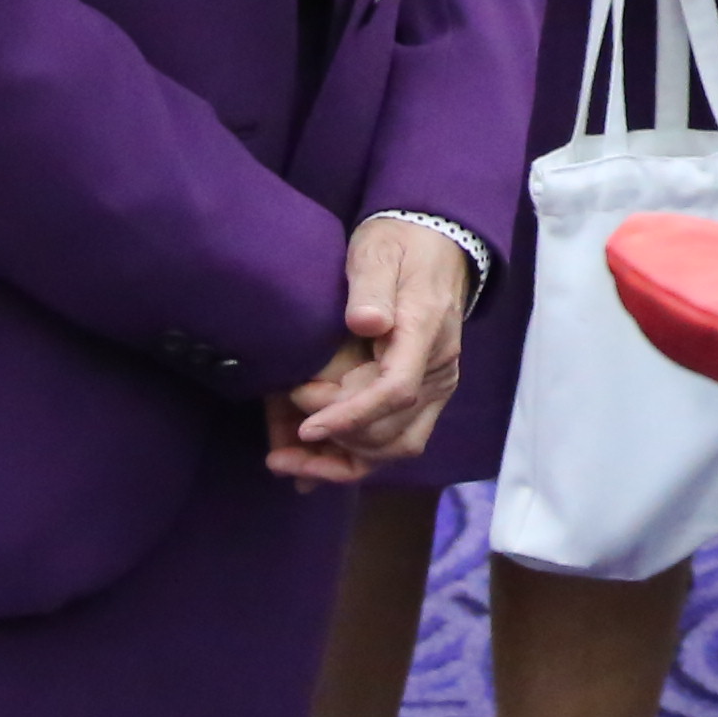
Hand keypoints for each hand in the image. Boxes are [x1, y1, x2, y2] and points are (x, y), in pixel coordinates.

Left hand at [268, 217, 476, 482]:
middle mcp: (438, 371)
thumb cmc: (400, 247)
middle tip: (279, 441)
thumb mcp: (379, 253)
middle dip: (334, 444)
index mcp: (426, 333)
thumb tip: (367, 322)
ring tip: (286, 462)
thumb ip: (372, 287)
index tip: (306, 429)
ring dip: (340, 463)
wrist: (436, 246)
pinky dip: (351, 460)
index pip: (396, 390)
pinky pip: (391, 442)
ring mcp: (433, 388)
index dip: (351, 416)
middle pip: (392, 432)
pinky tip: (309, 469)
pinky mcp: (421, 398)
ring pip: (393, 448)